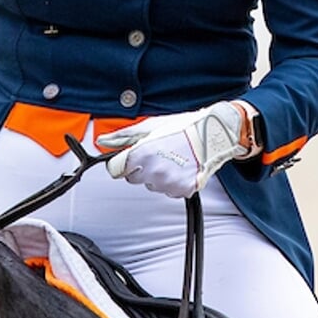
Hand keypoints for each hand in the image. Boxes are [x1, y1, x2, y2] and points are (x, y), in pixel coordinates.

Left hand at [100, 101, 254, 198]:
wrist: (215, 133)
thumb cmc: (184, 126)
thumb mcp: (150, 126)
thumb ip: (123, 137)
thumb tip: (103, 142)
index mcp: (142, 155)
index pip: (115, 170)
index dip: (122, 162)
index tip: (131, 156)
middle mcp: (154, 172)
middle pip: (133, 178)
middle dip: (142, 167)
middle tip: (159, 153)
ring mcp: (169, 184)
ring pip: (152, 185)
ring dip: (159, 175)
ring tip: (174, 158)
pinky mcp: (183, 190)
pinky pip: (169, 191)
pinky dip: (174, 182)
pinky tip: (182, 167)